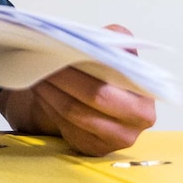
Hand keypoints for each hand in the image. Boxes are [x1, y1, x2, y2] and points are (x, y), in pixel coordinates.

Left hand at [0, 24, 155, 155]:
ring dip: (50, 89)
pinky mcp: (94, 148)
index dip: (83, 66)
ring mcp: (114, 139)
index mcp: (146, 94)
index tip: (62, 49)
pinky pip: (66, 125)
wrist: (93, 99)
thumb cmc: (105, 74)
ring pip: (74, 111)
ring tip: (36, 72)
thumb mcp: (116, 51)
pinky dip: (49, 104)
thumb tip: (108, 35)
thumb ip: (118, 40)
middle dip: (63, 76)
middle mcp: (136, 122)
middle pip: (93, 96)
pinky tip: (40, 89)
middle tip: (42, 59)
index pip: (111, 81)